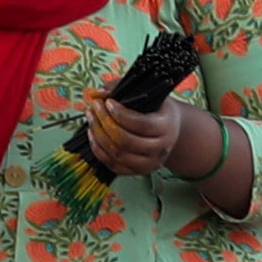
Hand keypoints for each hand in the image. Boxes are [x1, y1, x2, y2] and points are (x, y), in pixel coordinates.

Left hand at [83, 95, 207, 181]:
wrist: (171, 132)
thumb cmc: (156, 110)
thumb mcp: (148, 94)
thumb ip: (123, 89)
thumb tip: (98, 93)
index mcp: (166, 127)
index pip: (140, 124)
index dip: (120, 114)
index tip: (107, 101)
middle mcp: (160, 149)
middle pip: (126, 141)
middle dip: (104, 122)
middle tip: (93, 107)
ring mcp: (149, 164)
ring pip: (117, 154)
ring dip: (98, 135)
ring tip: (91, 118)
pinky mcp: (137, 172)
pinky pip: (112, 164)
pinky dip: (98, 149)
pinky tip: (92, 134)